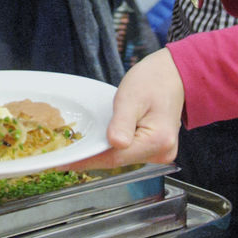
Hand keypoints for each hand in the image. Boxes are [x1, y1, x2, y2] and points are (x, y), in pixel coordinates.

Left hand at [74, 49, 183, 169]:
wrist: (172, 75)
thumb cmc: (153, 81)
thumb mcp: (132, 96)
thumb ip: (122, 122)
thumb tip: (114, 143)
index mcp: (157, 141)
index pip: (115, 158)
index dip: (88, 160)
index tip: (65, 162)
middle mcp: (161, 153)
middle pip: (118, 161)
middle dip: (92, 156)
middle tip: (65, 151)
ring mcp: (159, 154)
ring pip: (122, 158)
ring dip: (101, 152)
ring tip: (79, 145)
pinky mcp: (154, 150)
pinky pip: (127, 153)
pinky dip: (111, 148)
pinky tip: (98, 140)